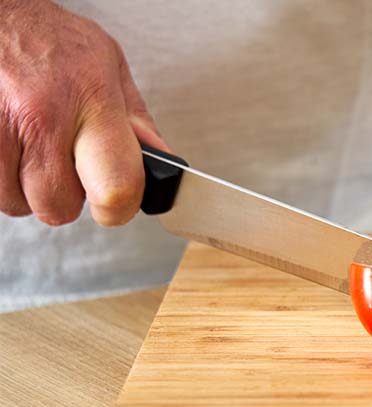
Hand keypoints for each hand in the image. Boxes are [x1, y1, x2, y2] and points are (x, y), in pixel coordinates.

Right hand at [0, 0, 166, 225]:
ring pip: (18, 203)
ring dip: (27, 187)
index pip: (115, 186)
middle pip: (58, 206)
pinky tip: (11, 145)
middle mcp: (41, 117)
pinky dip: (2, 178)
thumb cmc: (50, 40)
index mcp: (90, 100)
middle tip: (66, 163)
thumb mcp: (108, 66)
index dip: (119, 208)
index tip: (116, 205)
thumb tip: (163, 163)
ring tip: (34, 146)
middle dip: (65, 195)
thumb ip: (136, 121)